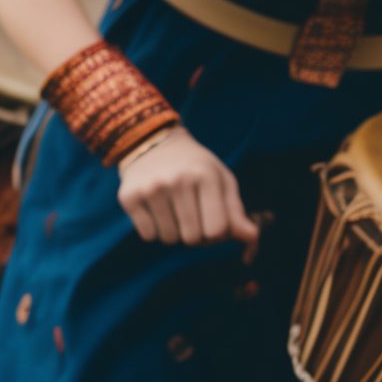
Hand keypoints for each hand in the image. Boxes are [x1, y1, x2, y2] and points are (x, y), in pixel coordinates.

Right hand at [116, 127, 258, 247]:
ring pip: (169, 239)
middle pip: (193, 239)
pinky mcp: (129, 196)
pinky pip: (148, 235)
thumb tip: (252, 237)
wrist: (151, 142)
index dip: (216, 233)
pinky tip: (153, 209)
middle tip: (189, 215)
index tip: (210, 219)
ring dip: (172, 232)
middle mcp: (178, 180)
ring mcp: (151, 188)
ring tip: (171, 209)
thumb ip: (236, 210)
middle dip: (194, 234)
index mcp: (205, 176)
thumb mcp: (220, 180)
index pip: (217, 231)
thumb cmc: (194, 166)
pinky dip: (152, 229)